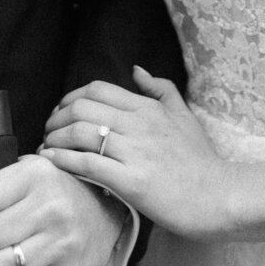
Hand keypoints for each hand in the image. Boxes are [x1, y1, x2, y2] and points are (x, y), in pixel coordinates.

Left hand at [42, 66, 231, 239]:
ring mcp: (135, 152)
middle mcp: (139, 124)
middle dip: (56, 118)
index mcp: (148, 108)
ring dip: (55, 139)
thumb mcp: (183, 115)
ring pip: (81, 133)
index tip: (60, 112)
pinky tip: (51, 162)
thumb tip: (137, 69)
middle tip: (49, 131)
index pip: (96, 90)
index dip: (70, 98)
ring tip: (46, 147)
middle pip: (82, 108)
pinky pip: (88, 164)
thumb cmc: (200, 159)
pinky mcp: (132, 181)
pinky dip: (63, 160)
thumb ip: (160, 89)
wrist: (218, 196)